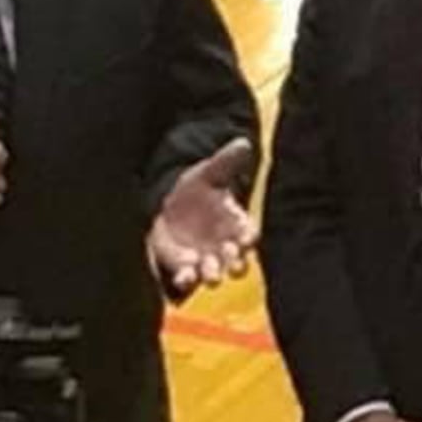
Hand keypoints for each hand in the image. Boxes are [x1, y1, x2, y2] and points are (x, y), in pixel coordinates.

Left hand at [148, 137, 258, 291]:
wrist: (172, 205)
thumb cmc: (198, 189)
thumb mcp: (210, 172)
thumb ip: (227, 161)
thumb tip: (243, 142)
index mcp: (237, 225)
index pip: (250, 235)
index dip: (249, 238)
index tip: (247, 239)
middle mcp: (225, 247)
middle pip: (237, 261)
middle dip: (236, 264)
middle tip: (232, 263)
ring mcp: (206, 260)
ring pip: (215, 273)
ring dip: (214, 275)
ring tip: (210, 274)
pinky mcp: (185, 267)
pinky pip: (188, 278)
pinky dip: (187, 280)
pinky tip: (183, 277)